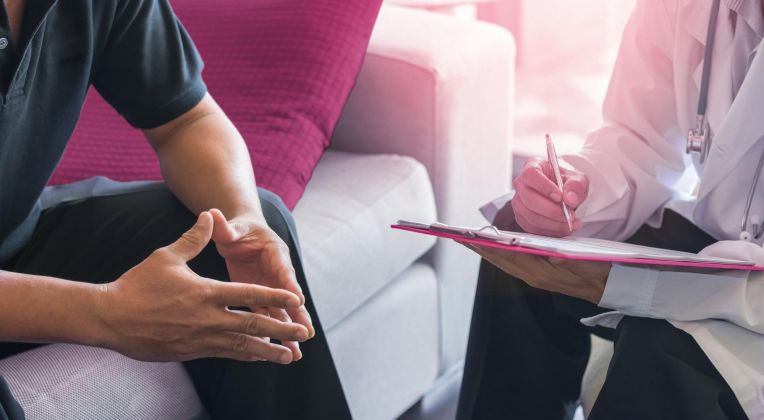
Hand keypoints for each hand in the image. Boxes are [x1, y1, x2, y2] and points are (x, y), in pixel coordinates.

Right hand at [98, 212, 308, 362]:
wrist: (110, 318)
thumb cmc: (138, 285)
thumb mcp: (168, 257)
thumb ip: (194, 238)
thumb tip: (208, 215)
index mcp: (207, 293)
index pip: (250, 295)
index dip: (276, 298)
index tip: (297, 301)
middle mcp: (209, 318)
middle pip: (254, 325)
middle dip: (282, 330)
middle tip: (304, 333)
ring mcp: (201, 338)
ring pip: (243, 347)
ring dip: (269, 351)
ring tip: (289, 357)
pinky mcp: (191, 351)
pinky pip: (225, 354)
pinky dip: (245, 356)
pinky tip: (257, 357)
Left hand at [209, 209, 312, 361]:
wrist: (241, 234)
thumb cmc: (238, 229)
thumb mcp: (233, 228)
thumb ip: (225, 227)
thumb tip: (212, 214)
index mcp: (274, 253)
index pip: (284, 270)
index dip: (290, 285)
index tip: (298, 301)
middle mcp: (278, 272)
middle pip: (289, 297)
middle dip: (298, 316)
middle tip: (306, 334)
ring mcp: (270, 287)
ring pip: (281, 312)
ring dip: (288, 331)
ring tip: (296, 354)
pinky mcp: (261, 297)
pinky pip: (269, 317)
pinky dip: (273, 333)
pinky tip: (277, 352)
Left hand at [466, 244, 610, 303]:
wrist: (608, 287)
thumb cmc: (595, 270)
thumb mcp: (577, 260)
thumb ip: (557, 256)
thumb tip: (538, 250)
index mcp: (539, 272)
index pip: (506, 256)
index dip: (487, 245)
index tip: (469, 237)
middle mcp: (532, 276)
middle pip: (499, 260)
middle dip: (479, 247)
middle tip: (458, 236)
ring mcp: (534, 278)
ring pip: (504, 262)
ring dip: (486, 251)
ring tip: (470, 240)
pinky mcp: (538, 276)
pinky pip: (512, 264)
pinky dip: (500, 255)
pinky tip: (494, 248)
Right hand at [512, 157, 589, 236]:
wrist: (562, 193)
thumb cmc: (565, 183)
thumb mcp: (577, 179)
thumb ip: (576, 186)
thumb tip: (570, 199)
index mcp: (532, 166)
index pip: (531, 175)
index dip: (544, 187)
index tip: (560, 197)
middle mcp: (521, 184)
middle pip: (529, 199)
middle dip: (552, 211)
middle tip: (570, 215)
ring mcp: (519, 202)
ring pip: (531, 217)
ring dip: (553, 224)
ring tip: (571, 222)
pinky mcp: (522, 218)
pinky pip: (533, 228)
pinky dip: (550, 231)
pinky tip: (563, 227)